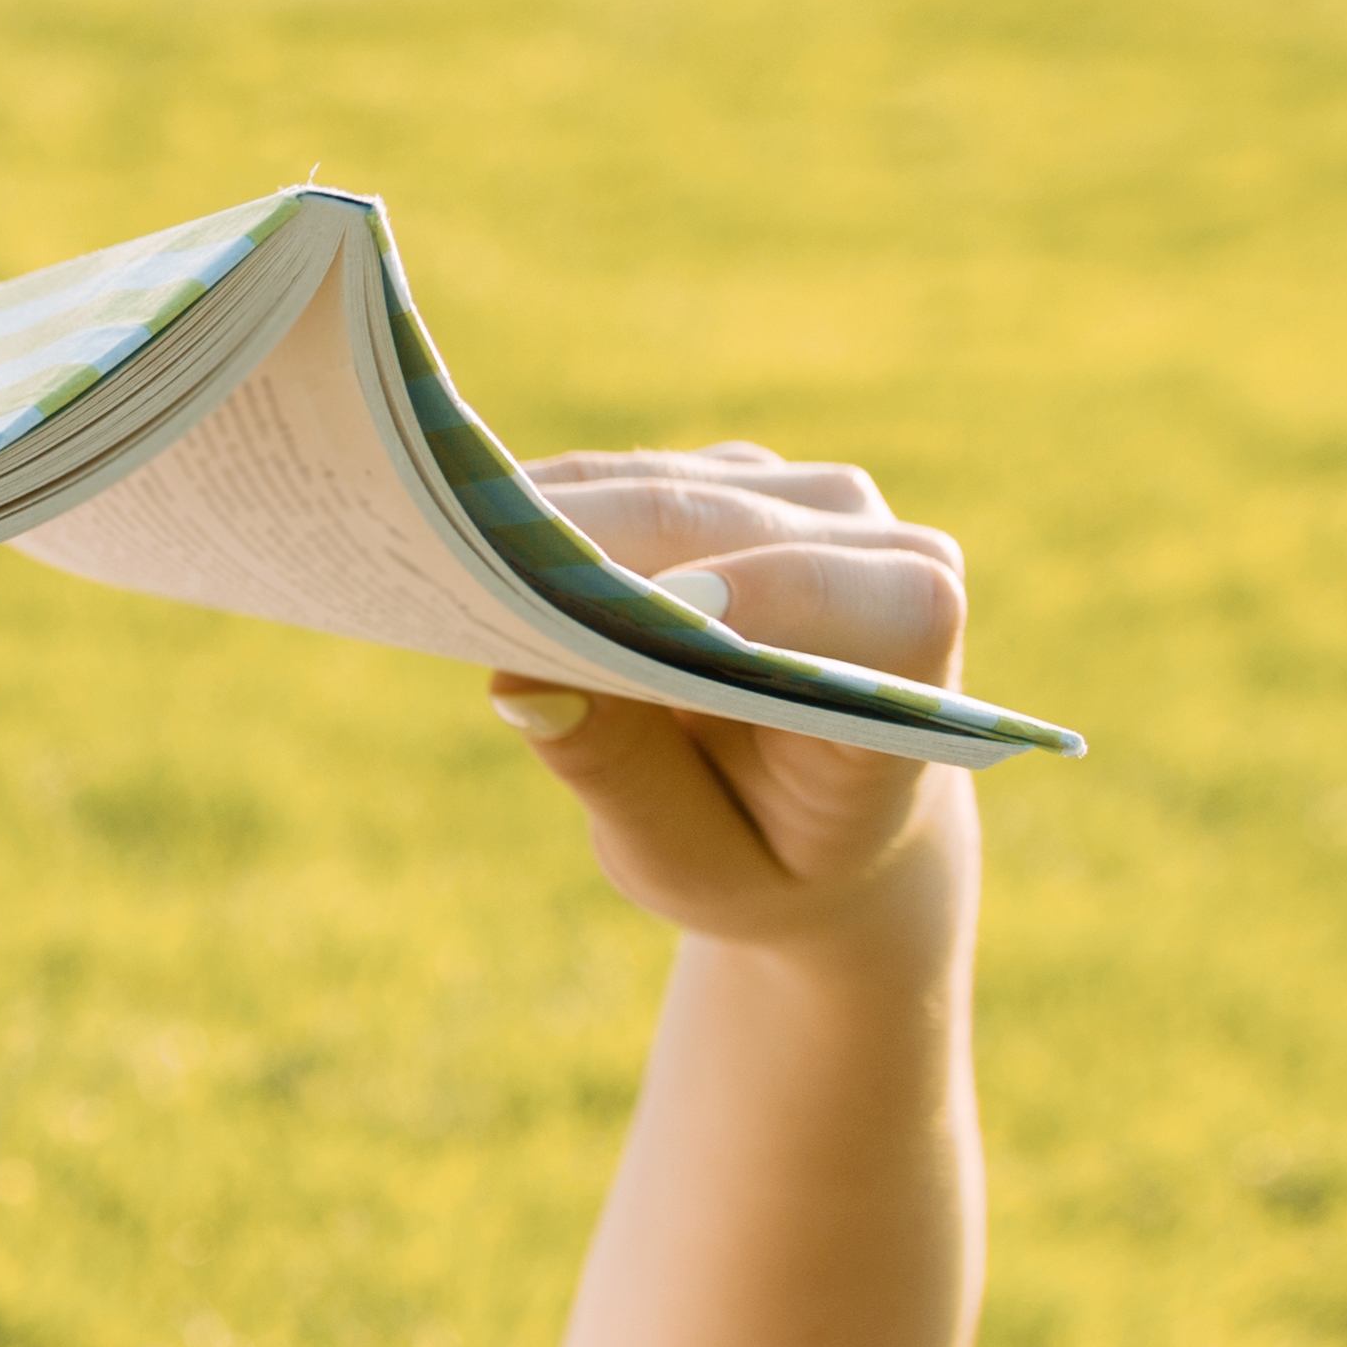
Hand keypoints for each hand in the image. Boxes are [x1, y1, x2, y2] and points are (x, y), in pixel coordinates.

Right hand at [488, 448, 977, 958]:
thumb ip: (627, 781)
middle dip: (590, 545)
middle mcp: (882, 551)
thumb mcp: (698, 865)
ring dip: (548, 518)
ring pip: (666, 488)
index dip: (771, 591)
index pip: (866, 602)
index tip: (653, 610)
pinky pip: (630, 480)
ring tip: (434, 551)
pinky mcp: (737, 482)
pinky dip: (545, 511)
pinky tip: (465, 544)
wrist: (825, 817)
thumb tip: (521, 682)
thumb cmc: (770, 857)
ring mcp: (810, 502)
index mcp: (911, 665)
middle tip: (456, 563)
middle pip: (727, 525)